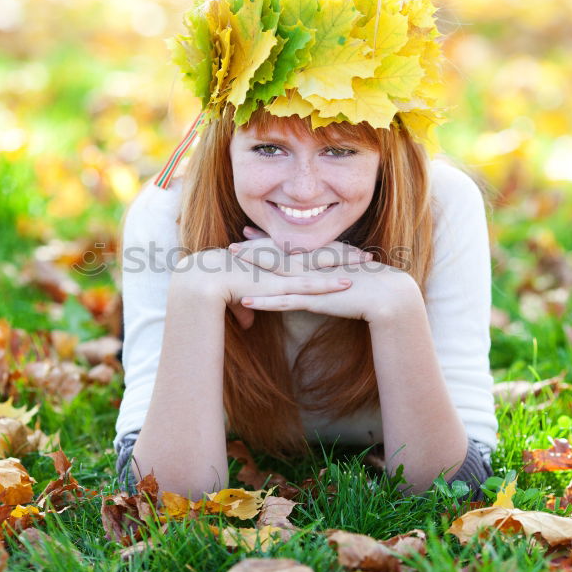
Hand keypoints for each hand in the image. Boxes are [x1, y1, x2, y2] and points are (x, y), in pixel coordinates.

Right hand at [175, 246, 355, 329]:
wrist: (202, 281)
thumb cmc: (216, 287)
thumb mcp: (236, 297)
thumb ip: (246, 306)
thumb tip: (246, 321)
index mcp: (274, 258)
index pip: (306, 251)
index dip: (327, 251)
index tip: (347, 251)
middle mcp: (281, 259)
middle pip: (319, 252)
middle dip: (345, 252)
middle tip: (368, 254)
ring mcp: (282, 271)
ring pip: (320, 263)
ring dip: (345, 263)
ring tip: (368, 263)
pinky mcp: (279, 286)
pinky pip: (308, 284)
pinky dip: (328, 283)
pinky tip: (346, 283)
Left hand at [228, 228, 420, 322]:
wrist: (388, 294)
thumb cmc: (372, 286)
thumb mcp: (347, 275)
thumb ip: (332, 271)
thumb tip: (324, 272)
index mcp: (319, 257)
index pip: (288, 244)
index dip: (266, 239)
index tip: (248, 232)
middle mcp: (312, 264)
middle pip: (276, 253)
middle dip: (252, 248)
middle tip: (231, 244)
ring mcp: (311, 281)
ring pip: (275, 272)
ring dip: (252, 267)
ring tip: (229, 263)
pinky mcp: (314, 299)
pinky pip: (283, 301)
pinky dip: (264, 300)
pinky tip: (246, 300)